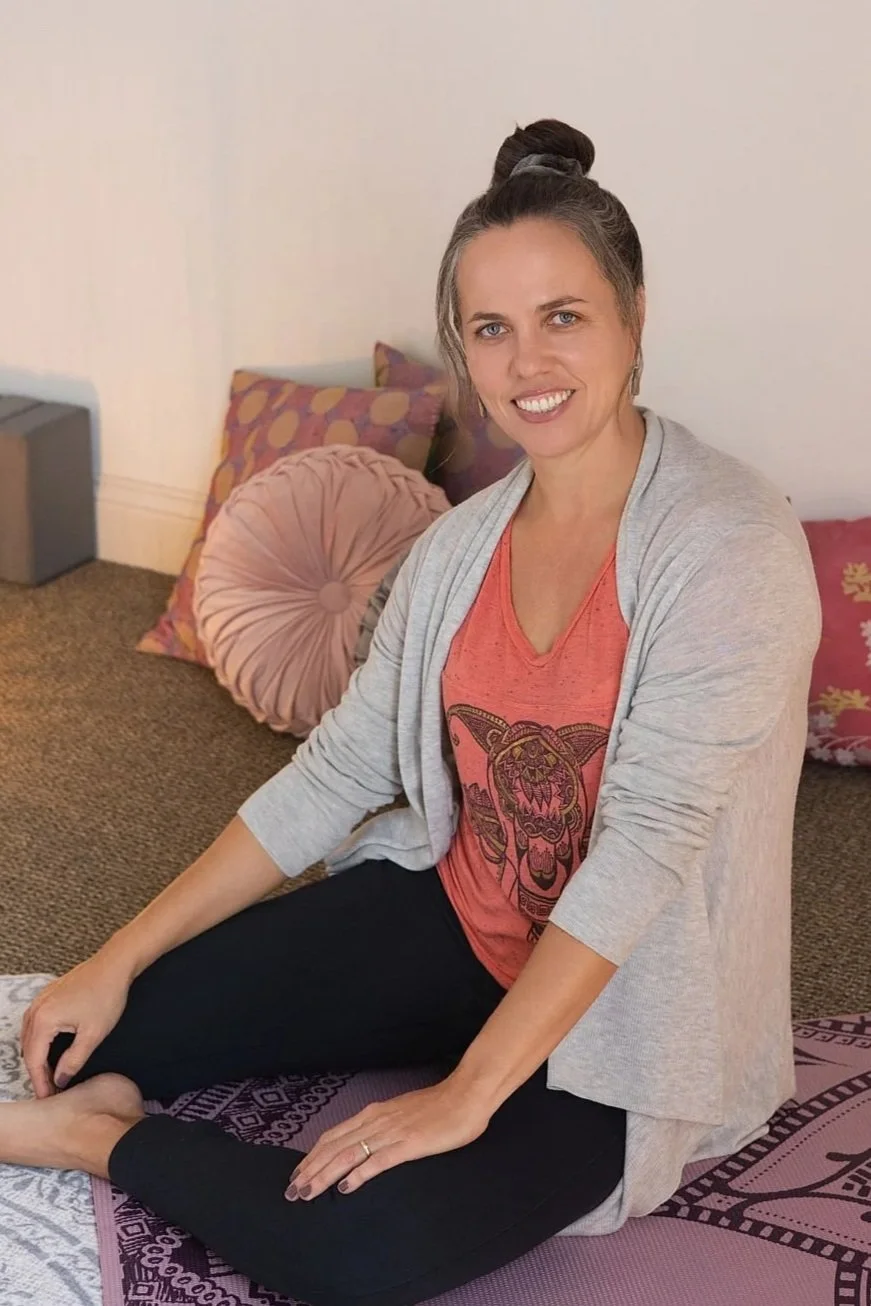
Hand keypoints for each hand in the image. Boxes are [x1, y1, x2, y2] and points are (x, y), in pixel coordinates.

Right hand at [20, 954, 131, 1097]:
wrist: (114, 964)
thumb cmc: (107, 996)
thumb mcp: (93, 1034)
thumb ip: (74, 1061)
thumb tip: (60, 1079)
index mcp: (43, 1020)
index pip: (34, 1061)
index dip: (40, 1083)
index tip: (48, 1099)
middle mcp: (35, 1010)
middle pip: (28, 1050)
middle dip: (38, 1073)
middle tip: (50, 1091)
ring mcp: (39, 1000)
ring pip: (29, 1037)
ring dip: (37, 1057)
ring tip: (51, 1074)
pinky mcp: (47, 995)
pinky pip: (35, 1024)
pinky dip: (39, 1041)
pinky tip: (51, 1049)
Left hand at [286, 1076, 491, 1201]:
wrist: (466, 1094)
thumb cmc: (440, 1106)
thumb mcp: (404, 1114)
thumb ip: (386, 1127)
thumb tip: (371, 1144)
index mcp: (374, 1113)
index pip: (334, 1136)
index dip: (313, 1156)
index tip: (298, 1173)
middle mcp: (376, 1120)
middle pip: (334, 1146)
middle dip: (310, 1169)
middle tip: (292, 1191)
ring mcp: (391, 1132)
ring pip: (348, 1154)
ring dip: (324, 1174)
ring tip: (307, 1193)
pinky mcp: (409, 1144)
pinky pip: (378, 1161)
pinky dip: (358, 1174)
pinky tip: (346, 1188)